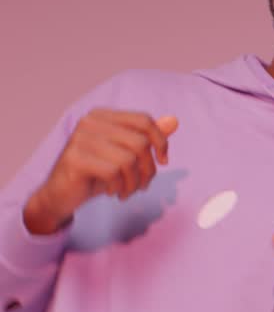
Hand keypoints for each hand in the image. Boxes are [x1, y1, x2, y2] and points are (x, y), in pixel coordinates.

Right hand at [24, 110, 178, 234]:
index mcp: (103, 116)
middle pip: (140, 142)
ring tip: (128, 190)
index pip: (144, 121)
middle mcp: (90, 122)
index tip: (163, 162)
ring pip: (128, 159)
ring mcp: (80, 139)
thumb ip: (148, 137)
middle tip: (142, 185)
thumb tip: (174, 121)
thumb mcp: (126, 154)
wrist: (62, 195)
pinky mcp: (75, 158)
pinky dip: (120, 186)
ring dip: (134, 182)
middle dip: (148, 169)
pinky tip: (113, 192)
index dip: (161, 142)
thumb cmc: (97, 173)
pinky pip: (113, 172)